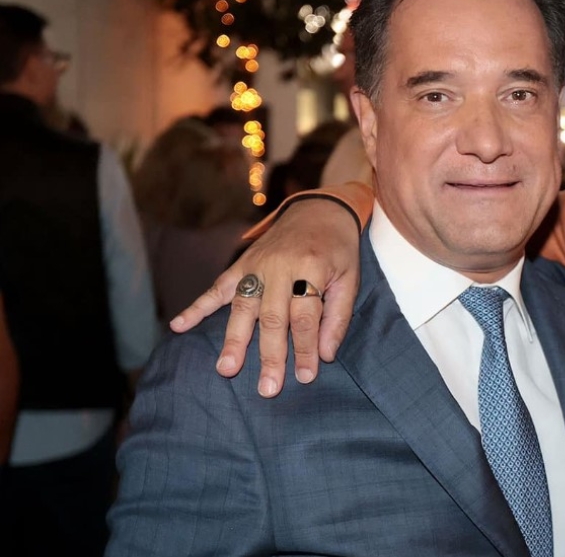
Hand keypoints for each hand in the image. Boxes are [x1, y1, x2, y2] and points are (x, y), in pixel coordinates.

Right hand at [170, 199, 361, 396]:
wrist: (319, 210)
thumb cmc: (338, 250)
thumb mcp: (350, 278)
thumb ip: (337, 316)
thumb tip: (325, 355)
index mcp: (311, 269)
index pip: (306, 317)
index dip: (305, 348)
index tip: (305, 377)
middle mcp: (280, 267)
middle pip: (272, 318)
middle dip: (270, 355)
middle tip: (267, 389)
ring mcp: (256, 265)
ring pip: (243, 308)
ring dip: (234, 340)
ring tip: (226, 369)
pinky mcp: (241, 264)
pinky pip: (217, 288)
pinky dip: (197, 307)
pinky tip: (178, 326)